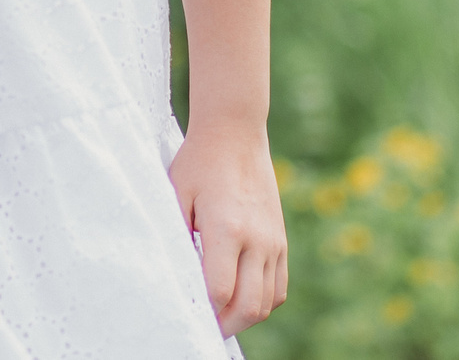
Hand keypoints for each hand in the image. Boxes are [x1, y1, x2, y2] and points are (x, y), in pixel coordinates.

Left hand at [170, 118, 287, 335]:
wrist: (236, 133)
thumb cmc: (199, 162)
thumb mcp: (177, 194)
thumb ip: (178, 236)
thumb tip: (178, 276)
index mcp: (227, 228)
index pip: (220, 290)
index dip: (205, 310)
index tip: (190, 313)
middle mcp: (256, 239)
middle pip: (249, 305)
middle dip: (226, 324)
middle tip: (206, 325)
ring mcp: (273, 240)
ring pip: (268, 301)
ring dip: (245, 315)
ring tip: (223, 314)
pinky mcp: (281, 239)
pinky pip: (279, 286)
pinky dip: (263, 301)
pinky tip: (242, 296)